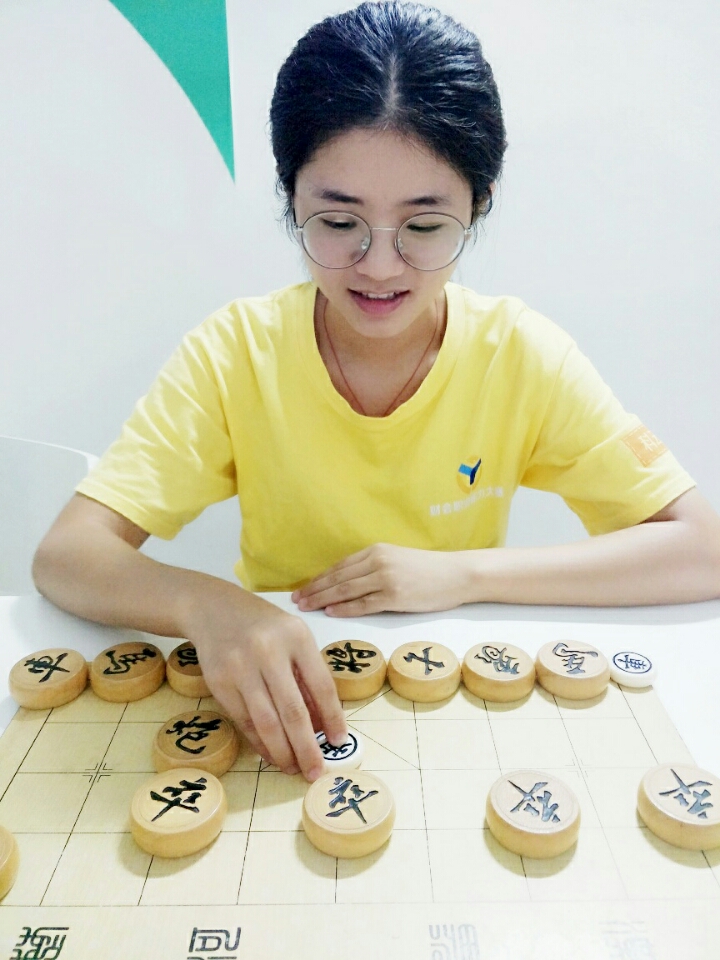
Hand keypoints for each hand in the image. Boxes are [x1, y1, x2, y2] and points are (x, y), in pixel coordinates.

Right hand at [181, 584, 347, 780]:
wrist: (213, 608)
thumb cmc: (263, 627)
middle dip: (307, 747)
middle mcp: (268, 651)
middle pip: (293, 710)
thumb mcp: (293, 638)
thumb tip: (322, 725)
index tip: (339, 742)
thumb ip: (308, 675)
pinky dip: (260, 742)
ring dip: (282, 752)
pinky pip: (244, 721)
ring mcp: (240, 667)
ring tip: (293, 769)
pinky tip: (271, 754)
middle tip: (315, 771)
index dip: (333, 718)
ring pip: (266, 722)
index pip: (322, 686)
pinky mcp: (219, 682)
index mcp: (296, 637)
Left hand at [292, 543, 468, 616]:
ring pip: (345, 590)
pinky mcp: (395, 595)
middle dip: (314, 589)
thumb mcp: (397, 560)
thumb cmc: (429, 570)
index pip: (339, 567)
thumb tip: (347, 583)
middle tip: (295, 601)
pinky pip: (364, 603)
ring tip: (307, 607)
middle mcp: (377, 561)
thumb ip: (374, 567)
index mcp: (376, 551)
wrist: (457, 574)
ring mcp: (386, 578)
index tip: (302, 589)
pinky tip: (331, 612)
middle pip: (337, 578)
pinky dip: (345, 608)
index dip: (318, 579)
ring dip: (323, 599)